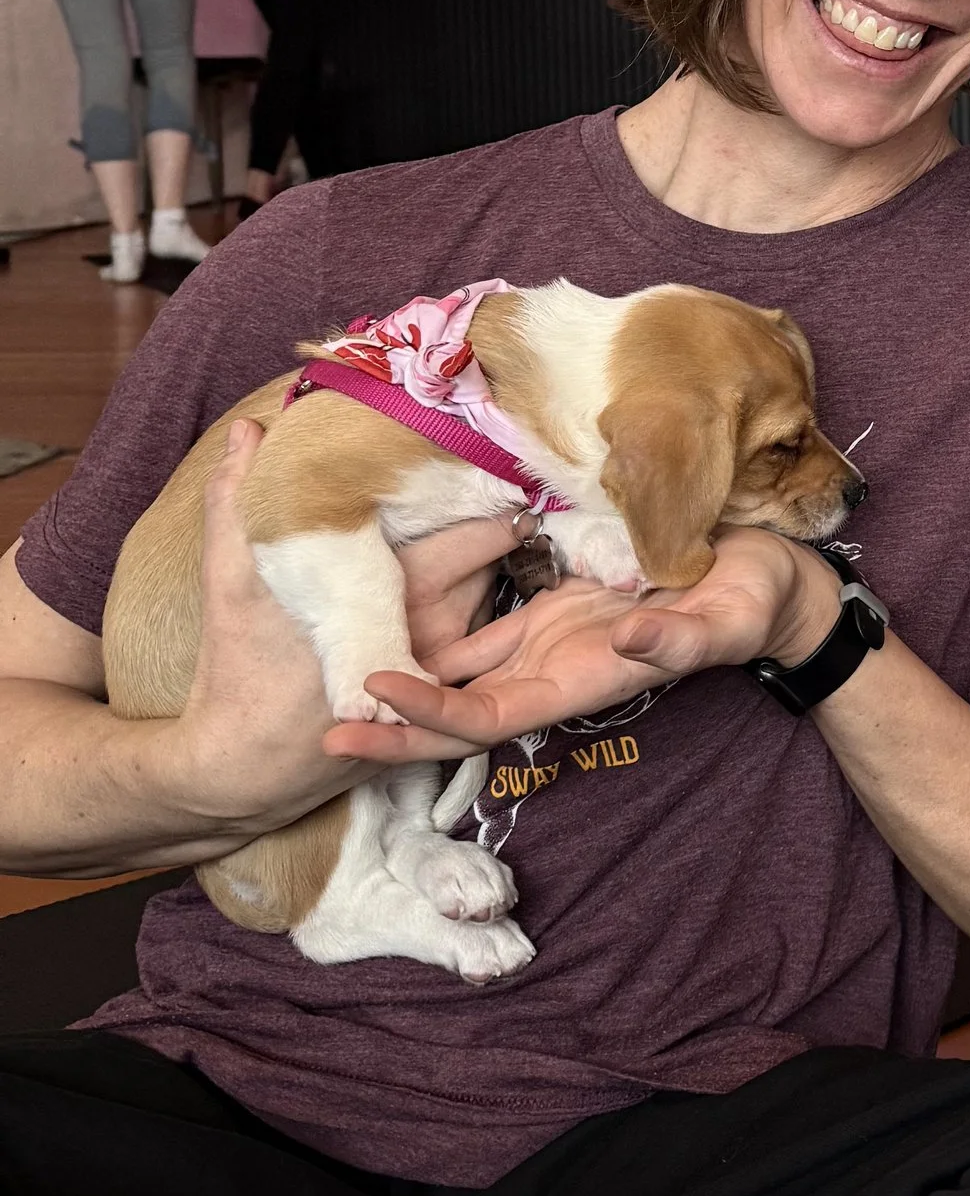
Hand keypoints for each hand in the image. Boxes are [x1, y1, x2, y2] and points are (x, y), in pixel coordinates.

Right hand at [157, 423, 479, 832]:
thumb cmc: (239, 665)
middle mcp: (432, 633)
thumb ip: (237, 499)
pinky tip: (501, 591)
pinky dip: (492, 618)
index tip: (504, 460)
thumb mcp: (228, 579)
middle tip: (515, 480)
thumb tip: (248, 429)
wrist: (245, 766)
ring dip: (499, 570)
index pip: (474, 536)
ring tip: (514, 522)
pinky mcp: (438, 702)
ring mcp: (441, 673)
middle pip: (492, 565)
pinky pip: (483, 650)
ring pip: (492, 603)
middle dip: (502, 525)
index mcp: (392, 594)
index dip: (491, 495)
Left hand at [357, 530, 845, 749]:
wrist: (768, 582)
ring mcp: (548, 639)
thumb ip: (680, 638)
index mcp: (582, 680)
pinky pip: (481, 624)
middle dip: (390, 720)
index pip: (486, 715)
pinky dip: (435, 625)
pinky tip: (392, 612)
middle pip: (454, 708)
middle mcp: (553, 669)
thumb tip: (630, 642)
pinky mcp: (553, 607)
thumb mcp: (726, 617)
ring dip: (401, 674)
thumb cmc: (752, 601)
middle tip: (318, 721)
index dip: (428, 714)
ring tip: (331, 667)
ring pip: (458, 669)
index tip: (371, 692)